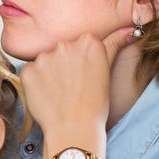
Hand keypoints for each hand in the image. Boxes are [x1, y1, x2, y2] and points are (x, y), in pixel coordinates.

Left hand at [20, 26, 135, 143]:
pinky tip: (46, 95)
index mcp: (89, 41)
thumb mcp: (108, 71)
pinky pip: (29, 72)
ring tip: (59, 92)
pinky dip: (35, 82)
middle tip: (72, 86)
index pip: (81, 43)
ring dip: (48, 73)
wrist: (75, 128)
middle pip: (62, 50)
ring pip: (45, 60)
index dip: (81, 61)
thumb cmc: (95, 104)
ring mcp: (44, 58)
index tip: (83, 75)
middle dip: (64, 65)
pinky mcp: (28, 71)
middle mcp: (65, 44)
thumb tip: (130, 30)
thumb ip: (114, 44)